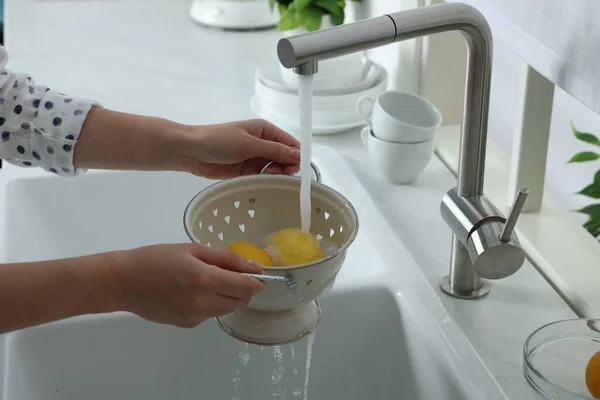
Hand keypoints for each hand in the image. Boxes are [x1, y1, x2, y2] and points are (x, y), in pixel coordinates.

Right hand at [115, 243, 264, 327]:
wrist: (123, 282)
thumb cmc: (156, 259)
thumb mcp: (192, 250)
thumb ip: (226, 259)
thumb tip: (254, 267)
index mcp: (206, 280)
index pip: (247, 288)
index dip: (256, 281)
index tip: (254, 273)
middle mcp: (203, 302)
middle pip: (241, 301)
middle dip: (243, 288)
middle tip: (230, 273)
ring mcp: (195, 317)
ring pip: (227, 309)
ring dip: (228, 296)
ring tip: (208, 280)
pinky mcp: (187, 324)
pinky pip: (210, 314)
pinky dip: (211, 303)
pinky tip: (193, 292)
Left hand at [183, 119, 300, 178]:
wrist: (192, 152)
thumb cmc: (219, 140)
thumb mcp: (249, 144)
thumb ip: (274, 151)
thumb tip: (298, 155)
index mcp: (266, 130)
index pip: (290, 143)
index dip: (296, 156)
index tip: (295, 168)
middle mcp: (263, 143)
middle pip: (285, 158)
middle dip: (284, 167)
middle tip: (273, 173)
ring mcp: (255, 158)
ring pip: (275, 169)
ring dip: (273, 175)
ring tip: (263, 176)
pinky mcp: (247, 171)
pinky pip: (262, 177)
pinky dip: (263, 180)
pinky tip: (258, 181)